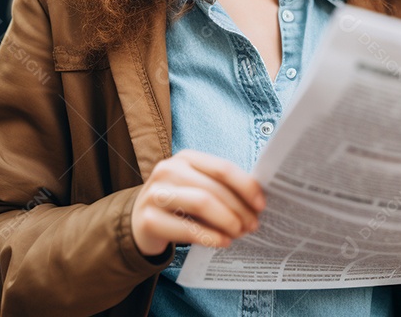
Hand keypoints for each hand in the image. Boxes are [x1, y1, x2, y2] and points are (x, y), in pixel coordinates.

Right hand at [131, 149, 265, 256]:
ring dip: (227, 221)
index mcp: (186, 157)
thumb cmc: (178, 204)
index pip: (222, 168)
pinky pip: (187, 228)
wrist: (139, 222)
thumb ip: (221, 188)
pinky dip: (210, 236)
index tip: (261, 204)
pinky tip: (223, 242)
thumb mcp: (197, 187)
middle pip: (214, 188)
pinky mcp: (149, 219)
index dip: (246, 186)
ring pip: (202, 203)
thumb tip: (256, 201)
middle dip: (239, 208)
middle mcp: (168, 170)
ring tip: (240, 232)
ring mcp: (156, 193)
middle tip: (253, 224)